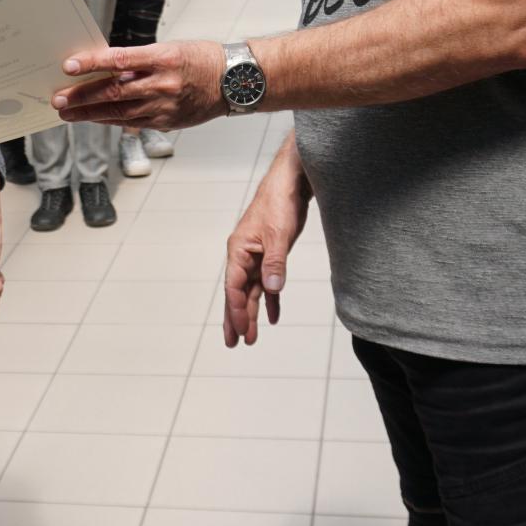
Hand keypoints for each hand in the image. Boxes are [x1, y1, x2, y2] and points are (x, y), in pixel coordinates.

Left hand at [52, 40, 227, 129]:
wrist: (233, 82)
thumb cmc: (199, 59)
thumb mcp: (169, 48)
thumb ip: (137, 59)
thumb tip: (103, 65)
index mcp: (163, 57)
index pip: (119, 60)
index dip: (91, 63)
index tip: (68, 66)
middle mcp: (163, 83)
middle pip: (113, 91)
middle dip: (81, 97)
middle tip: (57, 99)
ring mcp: (165, 106)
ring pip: (119, 112)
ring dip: (89, 113)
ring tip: (67, 112)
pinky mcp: (167, 122)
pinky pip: (132, 122)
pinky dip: (110, 120)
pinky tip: (93, 119)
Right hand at [222, 142, 309, 347]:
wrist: (291, 182)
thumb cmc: (280, 202)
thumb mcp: (279, 234)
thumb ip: (276, 263)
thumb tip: (272, 289)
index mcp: (238, 249)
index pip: (233, 286)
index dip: (236, 309)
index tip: (241, 330)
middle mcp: (243, 255)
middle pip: (236, 292)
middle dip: (236, 318)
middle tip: (234, 343)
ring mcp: (257, 255)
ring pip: (251, 290)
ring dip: (251, 312)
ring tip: (251, 337)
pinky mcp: (271, 254)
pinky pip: (267, 283)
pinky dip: (269, 299)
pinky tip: (272, 316)